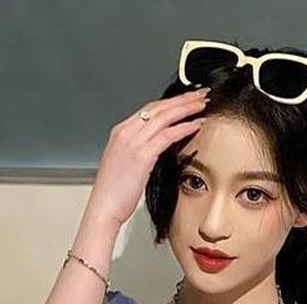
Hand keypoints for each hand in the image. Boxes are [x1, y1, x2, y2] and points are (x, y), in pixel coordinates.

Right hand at [87, 88, 209, 226]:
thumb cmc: (114, 192)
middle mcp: (125, 133)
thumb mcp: (124, 164)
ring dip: (186, 109)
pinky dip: (184, 128)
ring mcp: (133, 143)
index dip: (170, 102)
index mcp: (120, 132)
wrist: (103, 207)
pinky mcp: (142, 156)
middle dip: (182, 99)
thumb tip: (156, 148)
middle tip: (200, 94)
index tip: (186, 98)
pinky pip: (167, 136)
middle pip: (158, 108)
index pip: (149, 109)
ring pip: (165, 117)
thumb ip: (138, 150)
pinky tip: (196, 125)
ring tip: (203, 105)